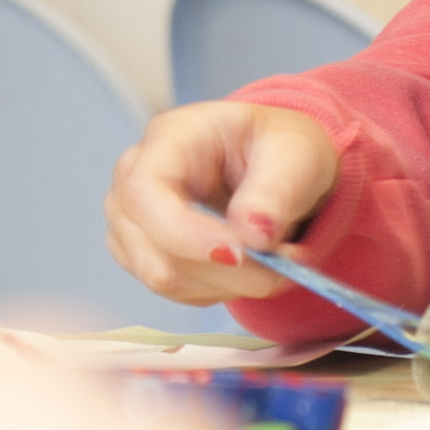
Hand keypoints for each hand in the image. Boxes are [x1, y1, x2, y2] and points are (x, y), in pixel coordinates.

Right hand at [106, 101, 343, 304]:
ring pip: (167, 278)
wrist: (277, 166)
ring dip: (231, 283)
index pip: (145, 192)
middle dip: (226, 270)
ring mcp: (133, 220)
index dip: (183, 233)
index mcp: (169, 138)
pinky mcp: (145, 255)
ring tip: (278, 261)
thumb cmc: (278, 148)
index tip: (238, 255)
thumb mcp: (296, 153)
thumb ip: (276, 192)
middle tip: (287, 265)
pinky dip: (224, 288)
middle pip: (154, 247)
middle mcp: (135, 178)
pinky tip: (252, 266)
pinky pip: (180, 291)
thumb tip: (252, 236)